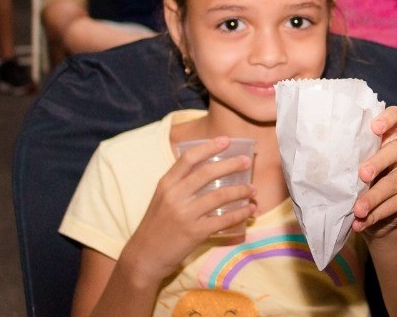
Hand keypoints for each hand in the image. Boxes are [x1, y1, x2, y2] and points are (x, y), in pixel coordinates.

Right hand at [123, 137, 255, 282]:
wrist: (144, 256)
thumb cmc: (156, 226)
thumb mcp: (162, 199)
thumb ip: (180, 185)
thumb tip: (209, 170)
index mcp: (166, 184)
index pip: (188, 158)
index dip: (209, 146)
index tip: (227, 140)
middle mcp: (174, 196)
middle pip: (208, 172)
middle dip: (231, 164)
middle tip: (247, 162)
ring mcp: (184, 214)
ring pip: (220, 195)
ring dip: (241, 191)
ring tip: (253, 189)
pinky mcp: (194, 232)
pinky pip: (224, 219)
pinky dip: (240, 213)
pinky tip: (249, 210)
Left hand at [353, 106, 396, 241]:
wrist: (375, 213)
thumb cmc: (357, 180)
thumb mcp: (353, 165)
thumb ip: (347, 159)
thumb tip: (316, 162)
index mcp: (390, 134)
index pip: (396, 116)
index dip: (388, 118)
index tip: (374, 128)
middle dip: (379, 161)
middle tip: (362, 175)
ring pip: (396, 181)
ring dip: (374, 197)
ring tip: (358, 210)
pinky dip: (377, 214)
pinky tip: (362, 222)